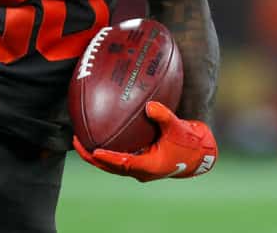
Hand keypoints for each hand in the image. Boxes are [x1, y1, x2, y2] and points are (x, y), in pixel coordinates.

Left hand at [73, 102, 216, 181]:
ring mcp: (140, 167)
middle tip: (77, 142)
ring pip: (112, 164)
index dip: (107, 158)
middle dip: (92, 156)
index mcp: (149, 166)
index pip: (122, 164)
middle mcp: (141, 170)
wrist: (199, 153)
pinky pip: (119, 157)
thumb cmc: (189, 142)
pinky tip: (100, 135)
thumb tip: (150, 106)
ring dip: (96, 155)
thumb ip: (165, 117)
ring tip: (81, 140)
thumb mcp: (178, 128)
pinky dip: (108, 150)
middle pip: (111, 167)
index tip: (93, 151)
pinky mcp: (141, 161)